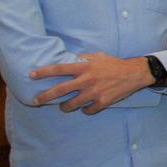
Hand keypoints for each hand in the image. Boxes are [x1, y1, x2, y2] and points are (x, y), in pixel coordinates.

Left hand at [30, 52, 153, 113]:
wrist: (135, 73)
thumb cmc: (115, 64)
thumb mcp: (98, 56)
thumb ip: (84, 59)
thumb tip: (72, 59)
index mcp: (84, 67)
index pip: (59, 69)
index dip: (43, 72)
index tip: (31, 75)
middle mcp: (87, 80)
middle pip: (60, 90)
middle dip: (45, 96)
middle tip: (35, 100)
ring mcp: (94, 93)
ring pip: (72, 104)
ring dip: (65, 107)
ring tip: (64, 107)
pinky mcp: (102, 102)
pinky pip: (88, 110)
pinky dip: (86, 110)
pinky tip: (87, 108)